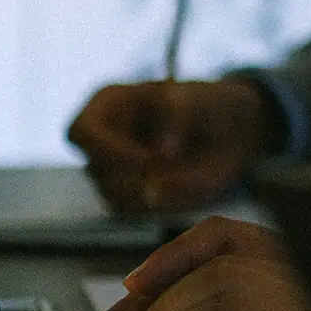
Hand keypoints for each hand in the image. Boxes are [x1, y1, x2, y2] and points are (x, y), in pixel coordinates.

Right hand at [68, 79, 276, 214]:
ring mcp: (112, 171)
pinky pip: (136, 212)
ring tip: (188, 175)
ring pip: (115, 197)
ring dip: (152, 194)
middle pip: (97, 172)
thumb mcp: (197, 98)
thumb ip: (178, 116)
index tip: (148, 160)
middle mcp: (101, 141)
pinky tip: (186, 186)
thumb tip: (163, 154)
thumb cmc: (206, 104)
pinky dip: (163, 205)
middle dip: (136, 179)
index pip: (81, 133)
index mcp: (107, 104)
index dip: (107, 150)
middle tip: (173, 176)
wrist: (229, 129)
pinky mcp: (129, 195)